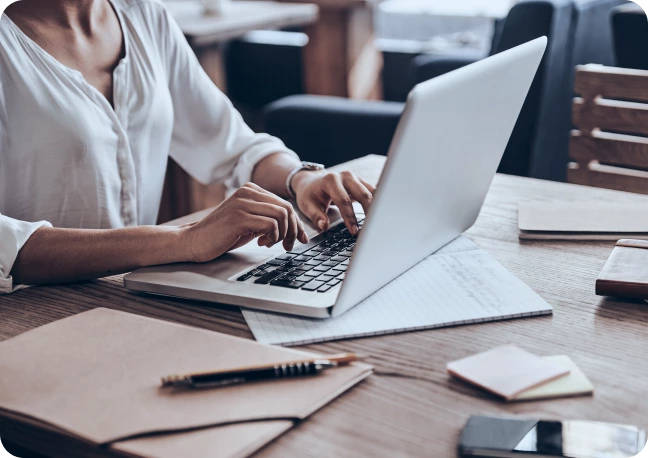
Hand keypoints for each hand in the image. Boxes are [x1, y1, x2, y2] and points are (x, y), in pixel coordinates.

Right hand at [182, 183, 307, 262]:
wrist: (194, 241)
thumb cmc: (222, 234)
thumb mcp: (249, 222)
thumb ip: (268, 219)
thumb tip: (295, 228)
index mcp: (251, 190)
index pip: (284, 203)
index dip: (297, 223)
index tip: (300, 238)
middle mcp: (248, 192)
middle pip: (287, 208)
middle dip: (293, 230)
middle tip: (289, 245)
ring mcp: (243, 203)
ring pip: (282, 215)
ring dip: (283, 234)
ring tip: (272, 244)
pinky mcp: (239, 217)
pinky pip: (271, 225)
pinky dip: (272, 237)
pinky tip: (261, 243)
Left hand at [291, 170, 375, 233]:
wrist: (311, 181)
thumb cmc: (309, 194)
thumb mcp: (307, 205)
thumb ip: (316, 216)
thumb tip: (324, 226)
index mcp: (331, 180)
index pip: (344, 200)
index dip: (350, 217)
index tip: (354, 231)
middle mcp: (345, 176)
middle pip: (363, 194)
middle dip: (368, 212)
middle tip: (371, 229)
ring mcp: (355, 178)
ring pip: (372, 192)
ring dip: (376, 208)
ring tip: (378, 224)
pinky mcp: (361, 182)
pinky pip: (374, 192)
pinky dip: (378, 203)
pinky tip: (381, 215)